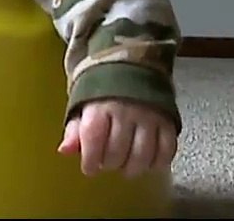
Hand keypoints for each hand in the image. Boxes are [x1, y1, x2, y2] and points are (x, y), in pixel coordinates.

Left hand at [58, 99, 176, 177]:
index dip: (90, 159)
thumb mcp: (82, 107)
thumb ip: (74, 131)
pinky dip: (157, 163)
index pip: (93, 138)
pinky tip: (147, 163)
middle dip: (109, 164)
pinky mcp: (168, 120)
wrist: (133, 66)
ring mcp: (149, 116)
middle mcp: (125, 110)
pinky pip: (167, 150)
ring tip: (126, 167)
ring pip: (142, 155)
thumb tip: (64, 150)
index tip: (89, 167)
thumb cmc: (103, 93)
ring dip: (132, 168)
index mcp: (99, 105)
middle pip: (117, 151)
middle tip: (107, 163)